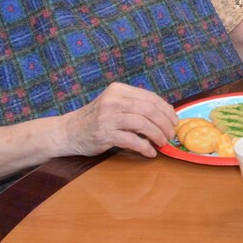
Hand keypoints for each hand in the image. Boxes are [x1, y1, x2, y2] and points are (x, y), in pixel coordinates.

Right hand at [58, 82, 178, 158]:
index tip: (174, 121)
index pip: (150, 97)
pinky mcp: (104, 134)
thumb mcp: (114, 104)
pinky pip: (132, 141)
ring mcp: (107, 117)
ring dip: (158, 135)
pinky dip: (145, 147)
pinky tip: (150, 152)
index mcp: (118, 90)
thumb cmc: (96, 119)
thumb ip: (135, 105)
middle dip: (165, 123)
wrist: (68, 132)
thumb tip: (166, 114)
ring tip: (163, 142)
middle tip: (171, 134)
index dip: (166, 110)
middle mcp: (113, 101)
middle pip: (149, 110)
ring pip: (143, 124)